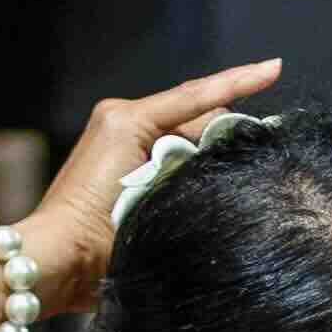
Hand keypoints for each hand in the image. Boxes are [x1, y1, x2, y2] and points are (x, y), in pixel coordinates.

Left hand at [8, 59, 283, 318]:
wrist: (57, 264)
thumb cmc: (94, 234)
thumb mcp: (149, 192)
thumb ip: (187, 161)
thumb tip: (221, 147)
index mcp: (127, 120)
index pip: (196, 97)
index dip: (238, 82)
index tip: (274, 68)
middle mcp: (120, 120)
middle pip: (193, 116)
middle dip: (229, 128)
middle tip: (269, 145)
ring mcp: (116, 139)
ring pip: (182, 135)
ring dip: (211, 151)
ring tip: (244, 169)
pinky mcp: (118, 162)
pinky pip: (165, 152)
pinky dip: (190, 163)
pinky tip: (214, 181)